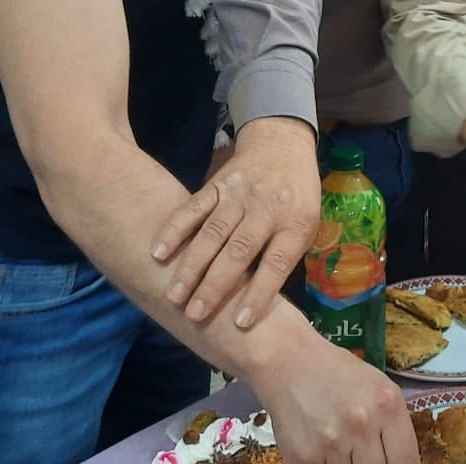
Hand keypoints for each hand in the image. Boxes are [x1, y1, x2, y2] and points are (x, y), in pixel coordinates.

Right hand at [151, 117, 320, 327]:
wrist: (282, 143)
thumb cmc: (297, 195)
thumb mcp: (307, 225)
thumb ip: (285, 257)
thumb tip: (258, 301)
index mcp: (295, 222)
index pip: (277, 262)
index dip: (259, 293)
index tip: (241, 323)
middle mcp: (266, 208)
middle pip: (240, 250)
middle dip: (216, 285)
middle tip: (195, 316)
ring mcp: (239, 195)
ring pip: (213, 232)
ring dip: (191, 266)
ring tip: (174, 296)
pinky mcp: (217, 185)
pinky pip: (193, 208)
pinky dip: (174, 230)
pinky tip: (158, 252)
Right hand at [256, 338, 417, 463]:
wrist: (287, 359)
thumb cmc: (336, 371)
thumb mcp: (376, 386)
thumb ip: (391, 424)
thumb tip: (400, 460)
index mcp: (387, 405)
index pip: (407, 460)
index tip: (392, 462)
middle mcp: (362, 425)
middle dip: (372, 462)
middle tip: (362, 450)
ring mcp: (332, 444)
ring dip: (346, 462)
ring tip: (338, 440)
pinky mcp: (304, 457)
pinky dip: (324, 463)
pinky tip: (320, 445)